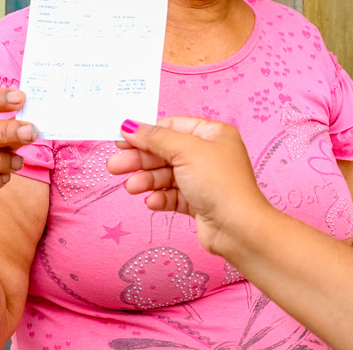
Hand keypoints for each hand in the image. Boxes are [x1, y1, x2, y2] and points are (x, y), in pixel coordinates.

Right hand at [107, 117, 270, 254]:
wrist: (237, 228)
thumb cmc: (219, 183)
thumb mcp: (185, 151)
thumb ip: (156, 138)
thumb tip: (130, 125)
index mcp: (213, 134)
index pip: (173, 127)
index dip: (146, 133)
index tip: (121, 139)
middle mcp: (210, 154)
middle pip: (166, 152)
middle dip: (141, 159)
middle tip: (114, 166)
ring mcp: (204, 179)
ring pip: (167, 175)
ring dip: (147, 180)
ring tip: (132, 188)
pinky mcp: (199, 202)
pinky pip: (173, 195)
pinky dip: (161, 197)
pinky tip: (152, 202)